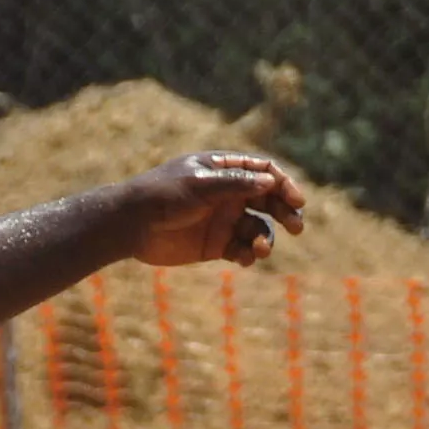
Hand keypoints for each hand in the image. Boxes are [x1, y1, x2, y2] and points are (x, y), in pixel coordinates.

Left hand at [121, 151, 306, 268]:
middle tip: (296, 227)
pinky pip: (243, 249)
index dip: (283, 184)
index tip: (296, 201)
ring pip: (259, 228)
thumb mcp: (201, 184)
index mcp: (223, 170)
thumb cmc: (163, 196)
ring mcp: (223, 219)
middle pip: (269, 201)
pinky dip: (249, 255)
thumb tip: (269, 182)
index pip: (263, 172)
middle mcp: (228, 193)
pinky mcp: (216, 244)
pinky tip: (246, 258)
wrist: (131, 225)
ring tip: (260, 249)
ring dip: (266, 239)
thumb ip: (236, 183)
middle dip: (285, 213)